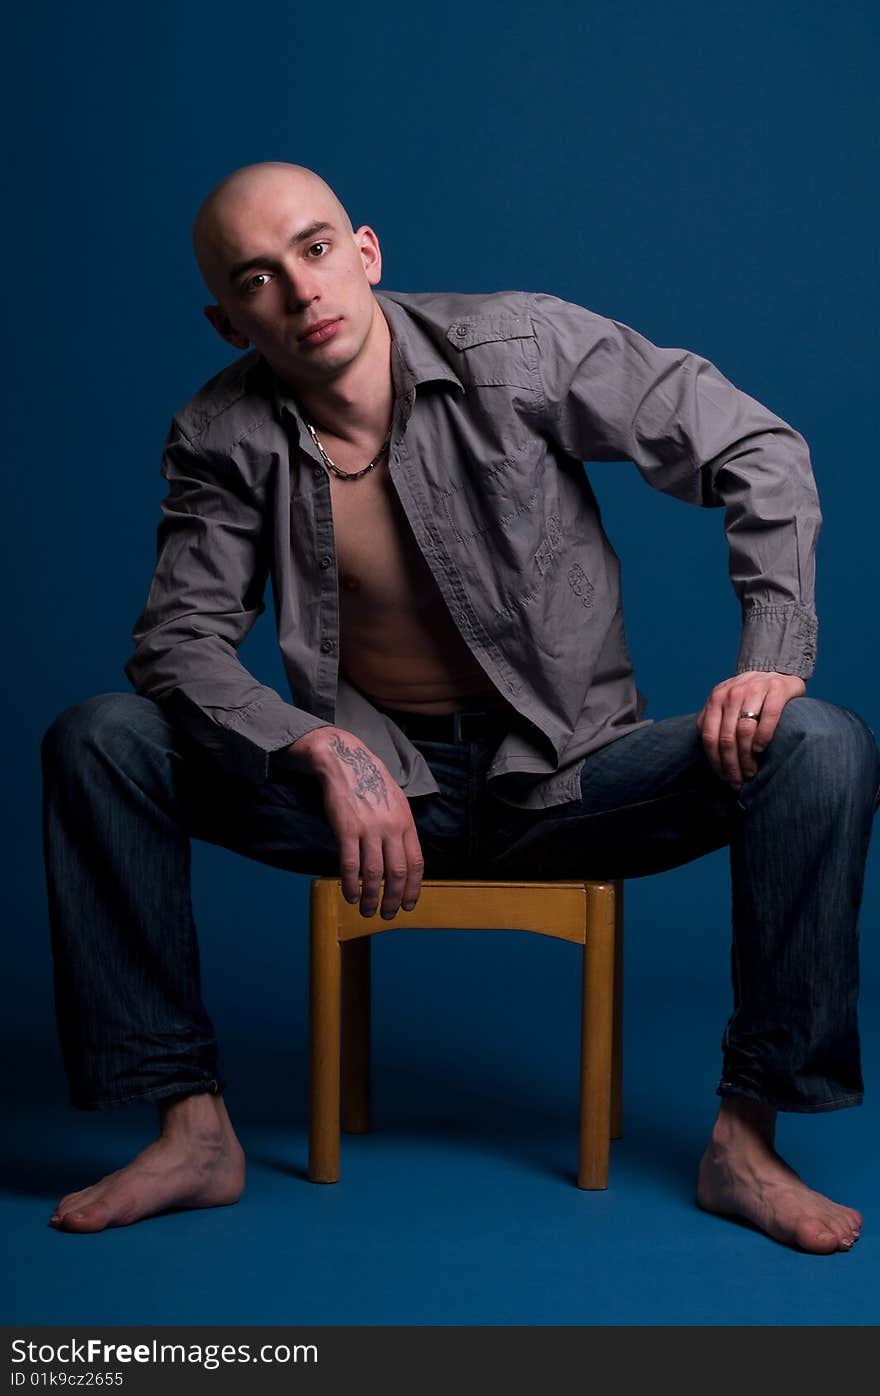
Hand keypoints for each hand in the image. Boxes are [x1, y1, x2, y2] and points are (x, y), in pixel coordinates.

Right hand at [286, 727, 423, 917]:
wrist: (346, 762)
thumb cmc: (371, 783)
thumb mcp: (396, 803)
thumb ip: (401, 829)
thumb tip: (402, 860)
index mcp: (406, 823)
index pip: (416, 863)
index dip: (414, 888)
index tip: (409, 905)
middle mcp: (391, 828)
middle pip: (397, 873)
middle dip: (394, 899)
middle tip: (387, 914)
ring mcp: (369, 829)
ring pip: (374, 874)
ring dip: (371, 897)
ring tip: (367, 910)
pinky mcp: (347, 829)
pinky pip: (350, 865)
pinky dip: (351, 884)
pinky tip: (350, 894)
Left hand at [696, 671, 806, 786]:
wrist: (777, 671)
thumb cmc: (749, 696)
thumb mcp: (726, 704)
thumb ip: (714, 721)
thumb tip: (710, 755)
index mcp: (716, 698)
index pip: (709, 736)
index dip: (714, 760)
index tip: (722, 777)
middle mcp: (732, 692)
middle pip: (726, 737)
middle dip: (731, 764)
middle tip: (738, 780)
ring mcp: (754, 689)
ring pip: (744, 730)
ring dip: (746, 756)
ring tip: (750, 771)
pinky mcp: (777, 689)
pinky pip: (768, 717)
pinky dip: (763, 737)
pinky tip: (760, 750)